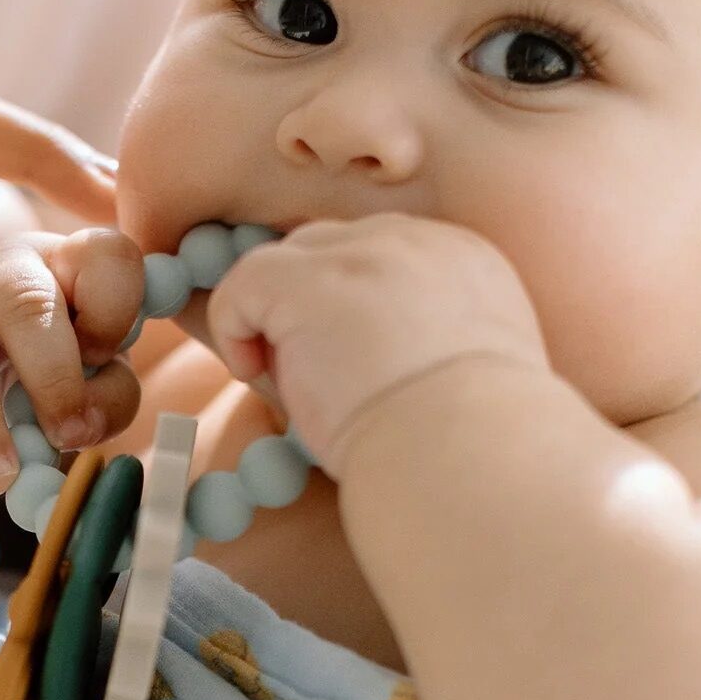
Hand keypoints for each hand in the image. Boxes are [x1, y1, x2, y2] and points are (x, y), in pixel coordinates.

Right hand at [0, 228, 144, 503]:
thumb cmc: (42, 363)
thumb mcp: (90, 373)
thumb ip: (105, 396)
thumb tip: (80, 429)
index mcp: (65, 263)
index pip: (103, 258)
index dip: (113, 309)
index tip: (108, 358)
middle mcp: (0, 267)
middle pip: (23, 304)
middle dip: (50, 377)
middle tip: (65, 438)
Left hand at [208, 215, 548, 478]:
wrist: (465, 458)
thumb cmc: (462, 445)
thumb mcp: (455, 371)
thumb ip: (407, 337)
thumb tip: (325, 345)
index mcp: (466, 261)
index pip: (382, 256)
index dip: (348, 305)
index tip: (346, 364)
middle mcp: (421, 241)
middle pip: (333, 246)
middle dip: (308, 303)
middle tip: (312, 374)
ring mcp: (364, 253)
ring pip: (289, 260)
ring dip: (277, 317)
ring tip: (291, 382)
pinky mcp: (311, 281)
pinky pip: (244, 282)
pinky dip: (234, 327)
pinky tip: (254, 376)